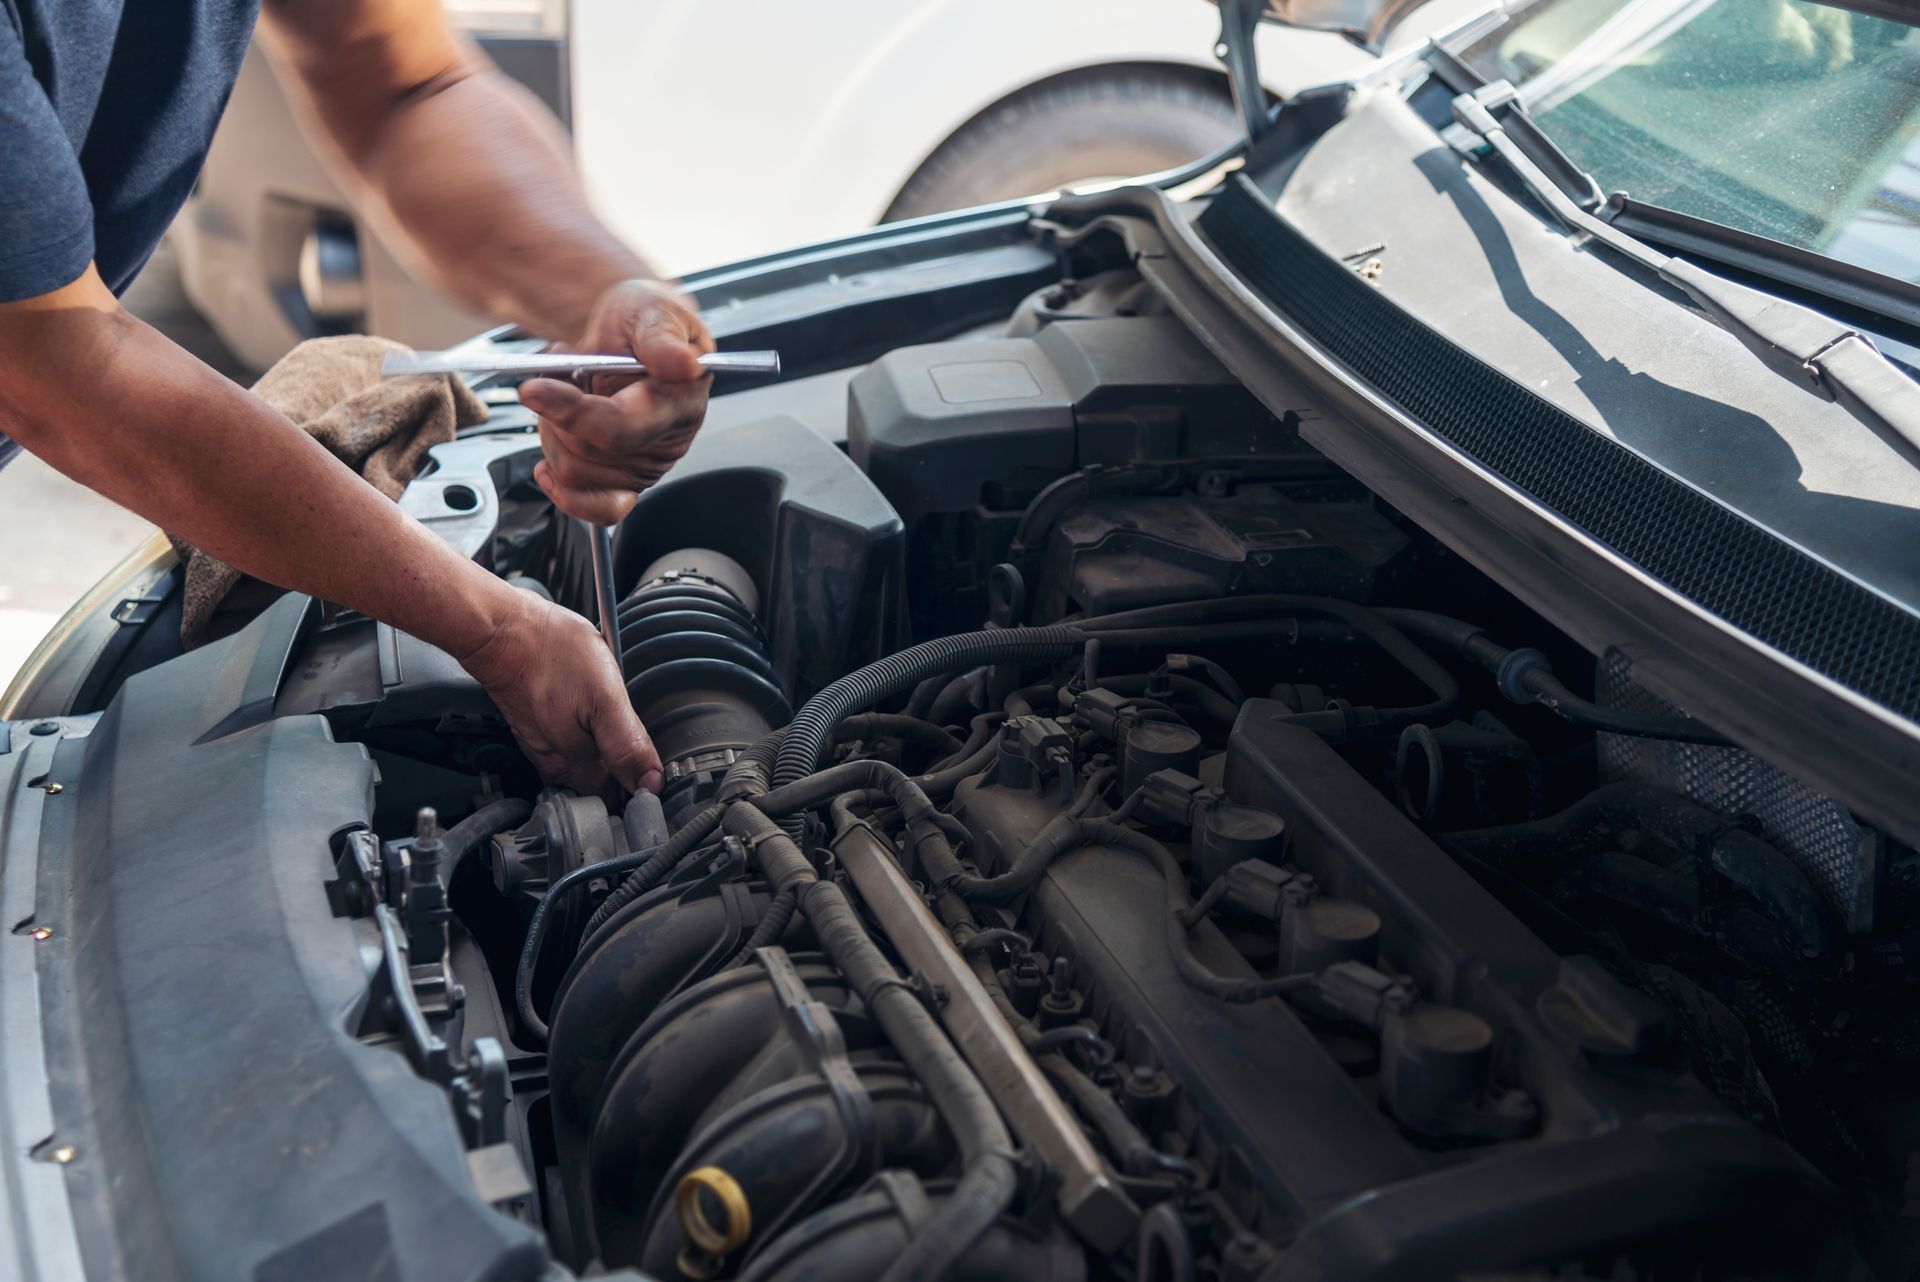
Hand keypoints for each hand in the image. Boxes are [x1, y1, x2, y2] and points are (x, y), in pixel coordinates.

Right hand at [459, 590, 662, 797]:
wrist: (503, 631)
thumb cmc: (551, 654)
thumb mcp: (604, 697)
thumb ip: (628, 745)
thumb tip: (650, 784)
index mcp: (579, 767)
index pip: (617, 802)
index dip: (642, 795)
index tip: (659, 778)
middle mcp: (559, 766)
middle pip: (601, 790)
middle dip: (625, 780)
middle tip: (647, 756)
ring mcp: (544, 749)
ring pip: (584, 770)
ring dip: (607, 762)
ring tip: (624, 739)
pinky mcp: (535, 730)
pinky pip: (568, 750)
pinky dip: (586, 742)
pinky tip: (594, 722)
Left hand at [518, 280, 715, 524]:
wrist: (632, 331)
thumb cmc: (646, 320)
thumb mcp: (653, 309)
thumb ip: (663, 338)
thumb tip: (682, 364)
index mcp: (678, 401)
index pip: (620, 426)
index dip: (570, 412)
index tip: (532, 388)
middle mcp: (665, 442)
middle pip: (588, 453)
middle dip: (555, 413)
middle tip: (558, 372)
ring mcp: (643, 465)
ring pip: (575, 473)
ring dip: (553, 431)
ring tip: (565, 390)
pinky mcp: (622, 478)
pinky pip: (593, 507)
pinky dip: (562, 491)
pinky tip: (546, 468)